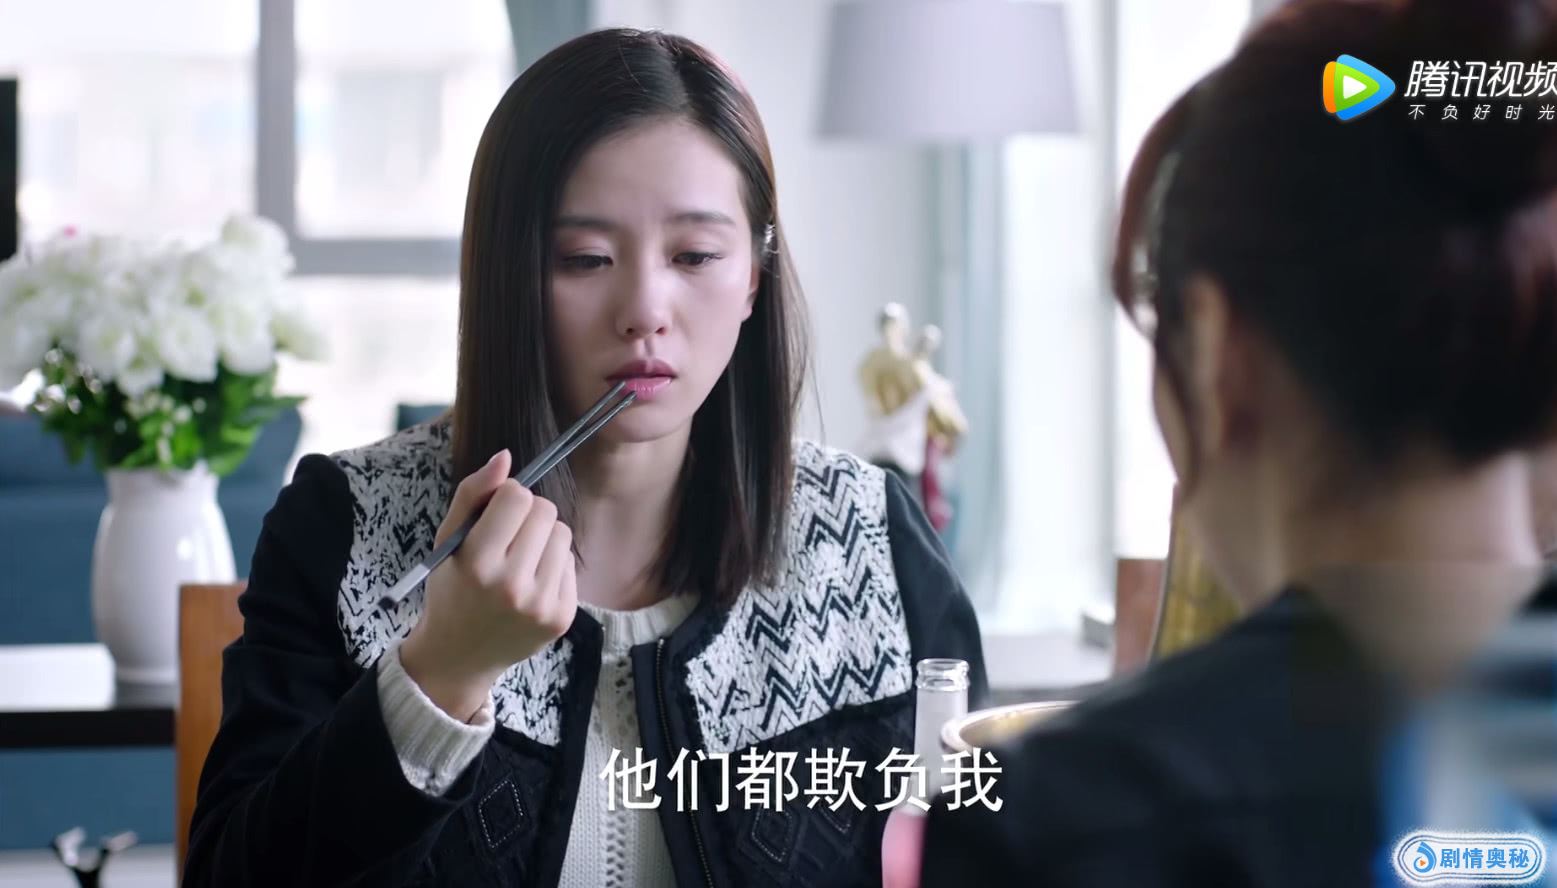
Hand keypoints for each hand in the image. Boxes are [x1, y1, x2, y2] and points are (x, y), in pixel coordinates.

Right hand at [399, 449, 577, 719]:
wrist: (459, 656)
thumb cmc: (452, 589)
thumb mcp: (447, 541)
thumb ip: (472, 494)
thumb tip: (506, 457)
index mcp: (478, 563)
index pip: (518, 497)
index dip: (507, 497)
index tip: (495, 513)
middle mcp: (512, 587)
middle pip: (546, 511)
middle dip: (528, 514)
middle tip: (509, 537)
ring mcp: (540, 605)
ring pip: (563, 534)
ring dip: (544, 538)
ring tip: (520, 560)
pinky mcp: (561, 618)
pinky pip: (571, 564)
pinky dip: (553, 565)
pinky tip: (531, 583)